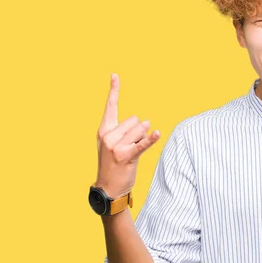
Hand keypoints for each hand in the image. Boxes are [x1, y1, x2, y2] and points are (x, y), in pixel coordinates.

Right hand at [95, 73, 160, 197]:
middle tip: (130, 146)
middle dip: (138, 130)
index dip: (114, 90)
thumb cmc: (112, 163)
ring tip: (134, 150)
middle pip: (135, 120)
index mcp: (103, 130)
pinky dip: (151, 139)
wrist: (108, 188)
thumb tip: (144, 122)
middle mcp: (108, 136)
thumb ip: (120, 130)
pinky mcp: (127, 156)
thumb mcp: (109, 144)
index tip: (115, 74)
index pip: (110, 106)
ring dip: (143, 137)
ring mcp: (116, 146)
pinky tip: (157, 134)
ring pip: (141, 130)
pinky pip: (143, 144)